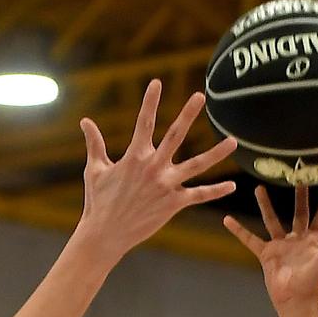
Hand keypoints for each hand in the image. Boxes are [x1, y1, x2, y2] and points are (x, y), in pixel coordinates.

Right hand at [78, 82, 237, 263]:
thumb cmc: (99, 201)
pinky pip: (199, 195)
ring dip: (216, 153)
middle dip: (188, 114)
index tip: (157, 82)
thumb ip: (94, 143)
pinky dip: (216, 191)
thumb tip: (85, 120)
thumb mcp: (95, 169)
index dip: (150, 101)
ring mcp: (166, 186)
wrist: (106, 234)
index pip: (144, 122)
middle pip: (175, 135)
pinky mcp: (174, 204)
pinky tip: (233, 185)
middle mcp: (154, 168)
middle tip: (200, 96)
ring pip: (197, 165)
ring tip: (233, 141)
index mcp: (135, 156)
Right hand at [225, 183, 317, 311]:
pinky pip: (250, 239)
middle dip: (299, 194)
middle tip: (297, 175)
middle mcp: (298, 239)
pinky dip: (239, 231)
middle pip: (299, 211)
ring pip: (272, 220)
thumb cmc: (314, 283)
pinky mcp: (266, 255)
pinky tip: (228, 220)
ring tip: (259, 188)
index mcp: (315, 239)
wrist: (295, 301)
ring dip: (266, 205)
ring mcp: (281, 246)